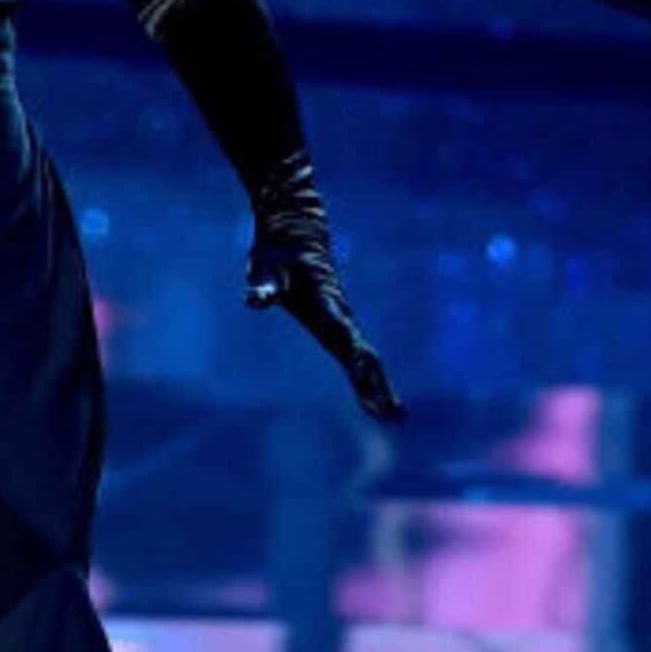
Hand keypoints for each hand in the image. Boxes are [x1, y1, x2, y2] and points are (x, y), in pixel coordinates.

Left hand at [246, 155, 405, 422]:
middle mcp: (341, 316)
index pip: (345, 338)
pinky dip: (369, 378)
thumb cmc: (277, 253)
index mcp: (326, 305)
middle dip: (377, 385)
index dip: (356, 363)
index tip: (367, 386)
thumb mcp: (265, 267)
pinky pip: (358, 356)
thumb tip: (254, 300)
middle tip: (391, 415)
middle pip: (365, 356)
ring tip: (396, 418)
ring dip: (381, 387)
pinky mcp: (339, 325)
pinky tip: (375, 399)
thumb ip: (263, 284)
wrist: (296, 233)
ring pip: (367, 358)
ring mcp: (343, 321)